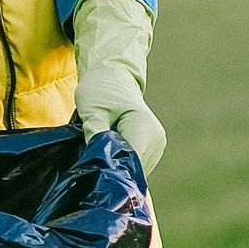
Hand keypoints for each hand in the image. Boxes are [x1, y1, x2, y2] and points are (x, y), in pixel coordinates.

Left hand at [72, 0, 166, 173]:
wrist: (113, 78)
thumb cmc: (100, 91)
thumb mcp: (92, 110)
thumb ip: (96, 134)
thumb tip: (98, 161)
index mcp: (144, 126)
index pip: (130, 161)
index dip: (111, 169)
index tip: (93, 169)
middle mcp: (156, 138)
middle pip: (133, 168)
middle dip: (113, 168)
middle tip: (91, 161)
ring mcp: (157, 145)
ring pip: (135, 169)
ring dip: (117, 165)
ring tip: (101, 151)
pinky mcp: (153, 149)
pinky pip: (136, 165)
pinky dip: (122, 162)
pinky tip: (110, 151)